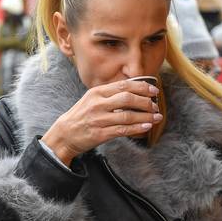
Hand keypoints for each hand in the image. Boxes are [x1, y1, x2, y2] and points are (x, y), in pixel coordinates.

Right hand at [40, 79, 161, 165]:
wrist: (64, 134)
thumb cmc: (81, 116)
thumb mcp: (92, 99)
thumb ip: (110, 94)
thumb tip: (134, 91)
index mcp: (97, 92)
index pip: (123, 85)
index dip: (142, 87)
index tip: (154, 90)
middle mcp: (98, 104)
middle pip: (128, 98)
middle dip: (146, 102)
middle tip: (155, 105)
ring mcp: (99, 119)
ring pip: (128, 116)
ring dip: (146, 116)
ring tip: (156, 117)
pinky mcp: (100, 134)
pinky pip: (123, 130)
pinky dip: (137, 128)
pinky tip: (147, 126)